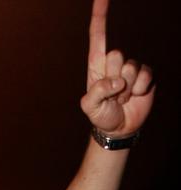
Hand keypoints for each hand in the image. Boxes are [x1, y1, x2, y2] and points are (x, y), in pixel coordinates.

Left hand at [80, 0, 154, 136]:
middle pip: (116, 55)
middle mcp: (114, 63)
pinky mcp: (145, 76)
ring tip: (122, 99)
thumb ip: (97, 92)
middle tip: (113, 95)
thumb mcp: (90, 107)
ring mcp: (130, 69)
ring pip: (131, 68)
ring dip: (126, 88)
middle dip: (114, 78)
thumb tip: (116, 80)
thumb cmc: (101, 116)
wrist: (120, 129)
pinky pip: (145, 74)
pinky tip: (134, 97)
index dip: (100, 16)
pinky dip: (139, 89)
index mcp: (96, 65)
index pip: (97, 36)